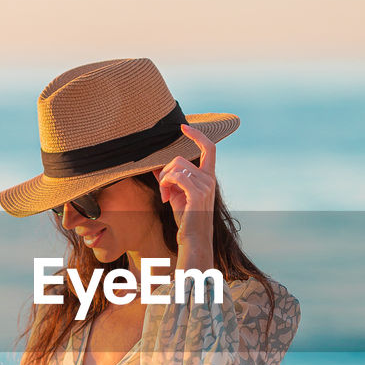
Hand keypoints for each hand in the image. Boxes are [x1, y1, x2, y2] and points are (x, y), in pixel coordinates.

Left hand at [154, 123, 216, 252]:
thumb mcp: (177, 195)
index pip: (209, 148)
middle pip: (180, 159)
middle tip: (163, 188)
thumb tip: (155, 168)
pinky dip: (166, 183)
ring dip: (164, 180)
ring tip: (166, 196)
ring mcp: (205, 186)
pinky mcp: (197, 194)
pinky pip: (176, 176)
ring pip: (176, 168)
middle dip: (165, 171)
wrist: (193, 238)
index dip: (197, 135)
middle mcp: (210, 179)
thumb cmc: (186, 218)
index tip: (183, 126)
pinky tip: (167, 198)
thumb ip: (170, 180)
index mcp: (208, 177)